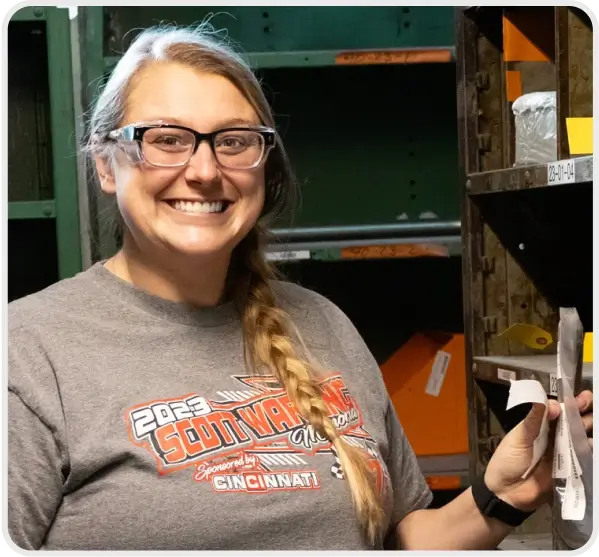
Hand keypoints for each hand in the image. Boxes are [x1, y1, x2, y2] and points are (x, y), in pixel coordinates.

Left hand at [484, 390, 592, 512]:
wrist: (506, 494)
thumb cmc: (507, 462)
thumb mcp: (517, 438)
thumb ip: (533, 421)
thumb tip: (552, 403)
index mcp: (537, 427)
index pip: (555, 411)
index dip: (567, 403)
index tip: (579, 396)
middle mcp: (551, 438)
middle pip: (570, 422)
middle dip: (581, 411)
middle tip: (591, 401)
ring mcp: (560, 453)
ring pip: (578, 436)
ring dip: (587, 427)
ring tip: (595, 419)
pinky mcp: (567, 470)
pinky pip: (581, 457)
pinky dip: (589, 448)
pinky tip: (594, 441)